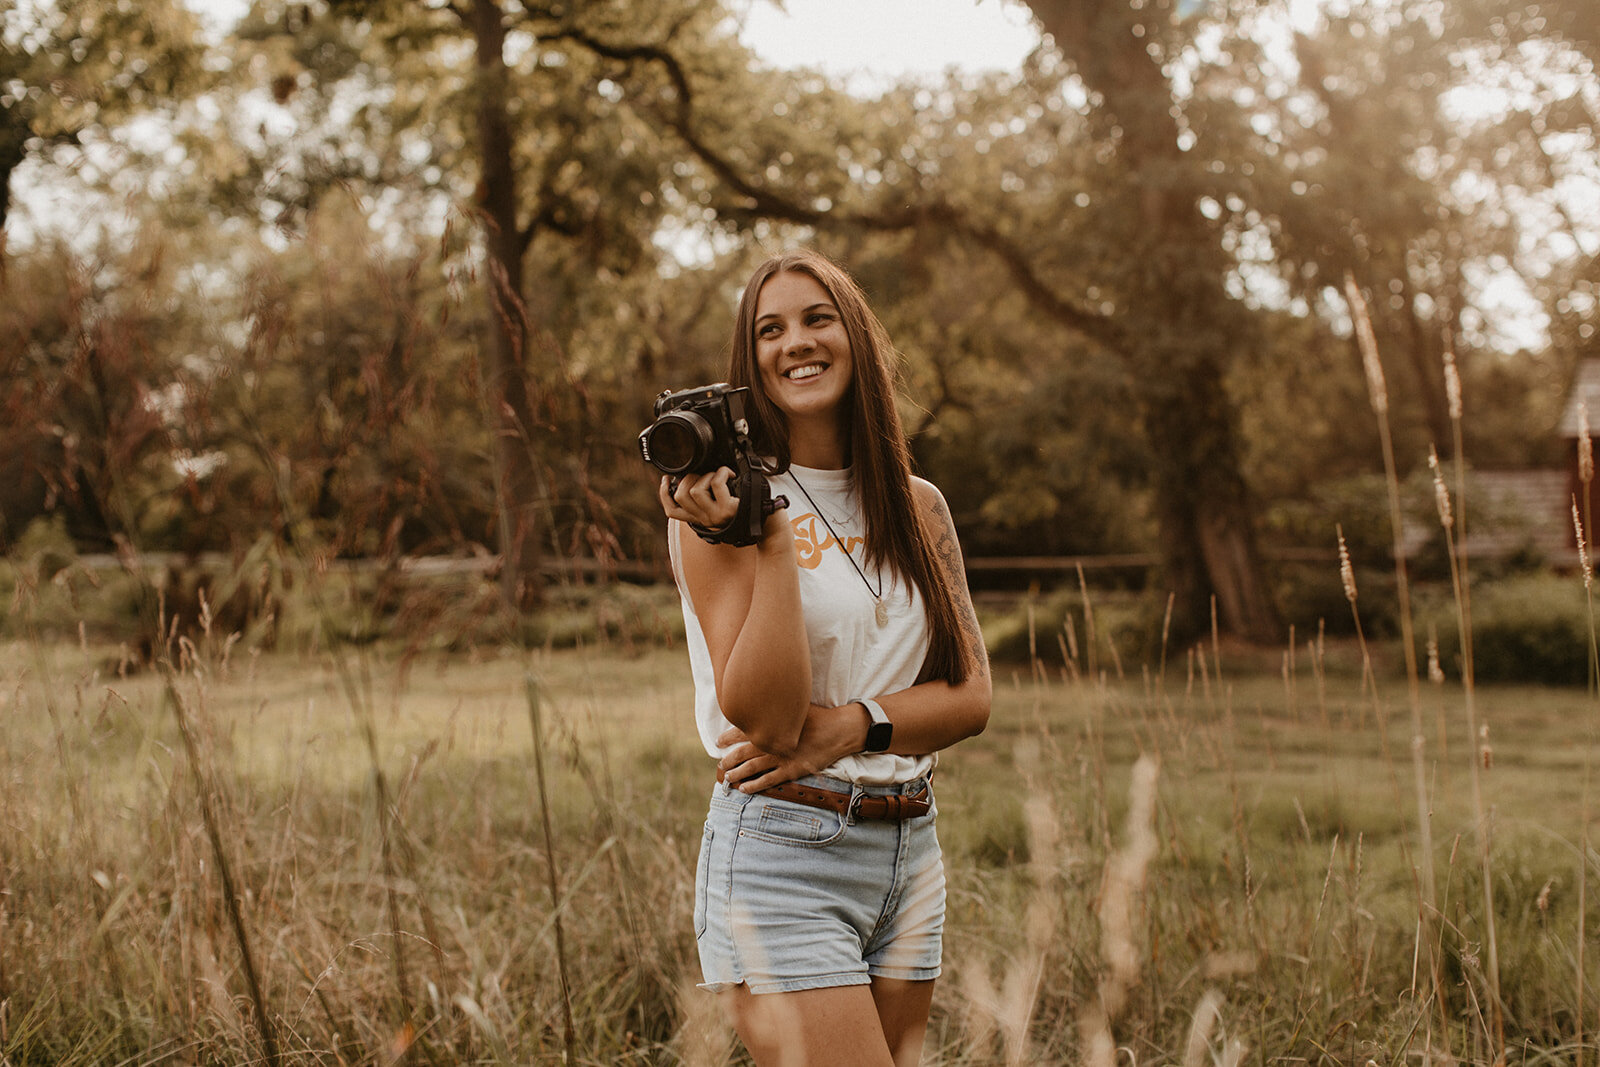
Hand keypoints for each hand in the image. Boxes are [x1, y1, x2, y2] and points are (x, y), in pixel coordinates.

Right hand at [660, 468, 737, 530]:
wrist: (764, 516)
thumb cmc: (742, 506)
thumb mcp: (718, 503)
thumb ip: (703, 496)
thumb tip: (688, 476)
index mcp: (699, 518)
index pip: (671, 511)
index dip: (664, 494)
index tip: (666, 479)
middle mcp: (704, 520)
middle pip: (681, 496)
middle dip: (689, 477)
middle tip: (704, 474)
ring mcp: (714, 517)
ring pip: (695, 490)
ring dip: (706, 475)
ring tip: (718, 476)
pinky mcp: (726, 510)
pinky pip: (715, 484)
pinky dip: (721, 472)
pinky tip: (729, 474)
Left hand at [716, 703, 869, 791]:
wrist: (837, 730)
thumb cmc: (817, 716)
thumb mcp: (793, 706)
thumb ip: (776, 708)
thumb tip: (759, 702)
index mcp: (771, 725)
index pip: (742, 731)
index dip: (727, 737)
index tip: (718, 741)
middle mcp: (772, 743)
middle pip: (743, 752)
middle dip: (729, 759)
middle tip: (720, 763)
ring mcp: (781, 758)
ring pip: (752, 768)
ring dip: (737, 773)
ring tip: (728, 777)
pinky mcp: (791, 771)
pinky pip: (768, 781)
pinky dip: (754, 786)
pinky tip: (744, 789)